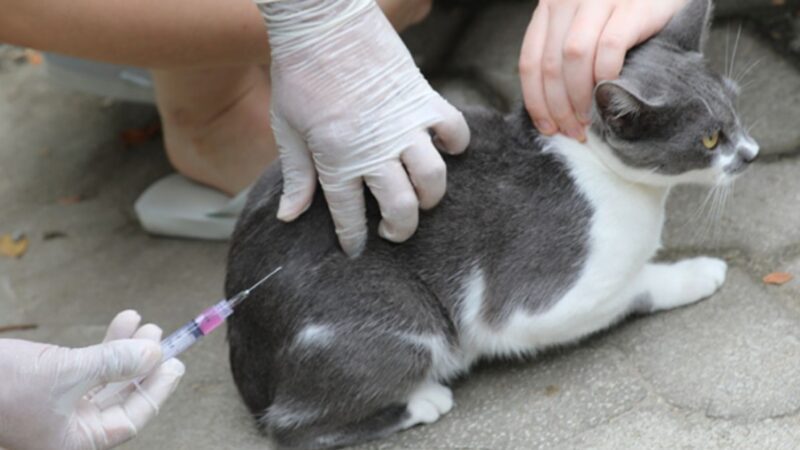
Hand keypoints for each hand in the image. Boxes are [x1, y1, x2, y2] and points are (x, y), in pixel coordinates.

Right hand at [0, 311, 183, 449]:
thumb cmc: (1, 387)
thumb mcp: (66, 373)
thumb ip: (113, 363)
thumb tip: (153, 353)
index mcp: (74, 442)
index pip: (131, 419)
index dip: (156, 390)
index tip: (176, 363)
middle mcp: (69, 430)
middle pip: (120, 398)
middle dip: (143, 365)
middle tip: (163, 338)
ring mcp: (58, 408)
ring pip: (106, 378)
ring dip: (126, 350)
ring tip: (144, 324)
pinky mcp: (47, 386)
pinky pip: (87, 368)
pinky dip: (104, 346)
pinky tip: (122, 323)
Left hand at [260, 0, 469, 256]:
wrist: (322, 21)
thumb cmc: (298, 74)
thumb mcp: (287, 129)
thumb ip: (296, 177)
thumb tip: (288, 217)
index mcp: (336, 159)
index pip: (349, 216)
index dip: (354, 239)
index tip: (357, 250)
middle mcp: (375, 149)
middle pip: (402, 208)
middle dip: (400, 230)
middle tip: (393, 232)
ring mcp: (404, 125)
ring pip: (433, 179)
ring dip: (430, 197)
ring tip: (420, 198)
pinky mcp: (424, 99)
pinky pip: (455, 131)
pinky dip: (455, 145)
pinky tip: (444, 150)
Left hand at [519, 0, 686, 140]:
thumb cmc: (626, 15)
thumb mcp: (584, 27)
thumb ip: (562, 51)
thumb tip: (552, 107)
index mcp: (550, 6)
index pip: (530, 61)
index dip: (536, 101)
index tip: (547, 127)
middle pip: (550, 64)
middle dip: (558, 107)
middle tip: (573, 131)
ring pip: (574, 56)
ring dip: (579, 96)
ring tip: (588, 120)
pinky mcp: (631, 7)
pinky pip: (609, 47)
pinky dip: (605, 75)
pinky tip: (609, 91)